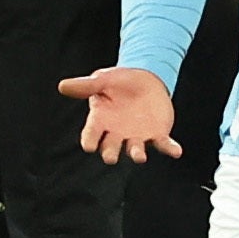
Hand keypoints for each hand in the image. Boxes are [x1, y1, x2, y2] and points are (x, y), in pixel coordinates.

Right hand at [57, 67, 181, 164]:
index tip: (89, 146)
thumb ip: (86, 85)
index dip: (90, 140)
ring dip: (137, 153)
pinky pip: (163, 144)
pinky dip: (169, 149)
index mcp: (100, 121)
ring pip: (136, 149)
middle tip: (110, 157)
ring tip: (139, 157)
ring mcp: (137, 136)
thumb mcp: (103, 80)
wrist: (145, 80)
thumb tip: (62, 85)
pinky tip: (176, 152)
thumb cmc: (118, 82)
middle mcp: (117, 133)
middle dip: (110, 152)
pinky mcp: (157, 134)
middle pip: (111, 146)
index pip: (92, 133)